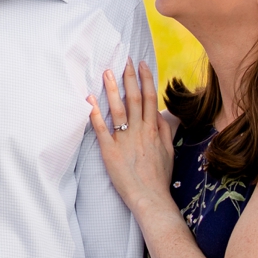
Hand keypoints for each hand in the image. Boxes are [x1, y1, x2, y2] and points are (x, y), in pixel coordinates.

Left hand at [86, 59, 176, 219]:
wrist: (150, 198)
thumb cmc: (158, 177)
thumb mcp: (168, 151)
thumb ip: (163, 130)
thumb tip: (158, 113)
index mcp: (153, 130)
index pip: (150, 98)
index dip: (146, 79)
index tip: (142, 64)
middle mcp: (140, 131)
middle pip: (134, 98)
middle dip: (129, 77)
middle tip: (124, 60)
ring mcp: (124, 140)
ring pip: (118, 109)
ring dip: (112, 89)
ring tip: (107, 72)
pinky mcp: (110, 151)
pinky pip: (101, 128)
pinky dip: (95, 112)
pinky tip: (90, 99)